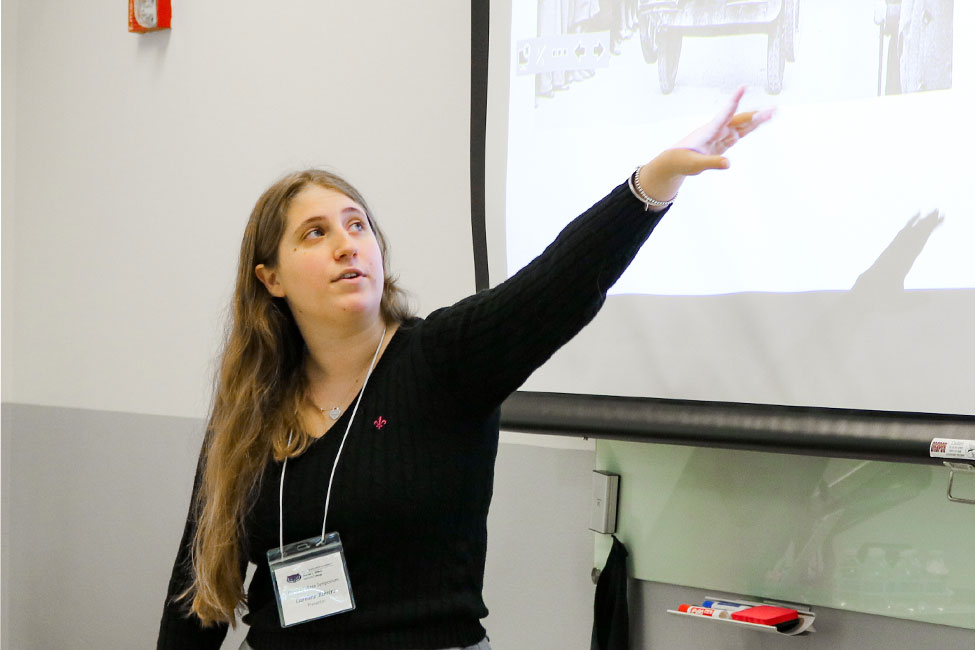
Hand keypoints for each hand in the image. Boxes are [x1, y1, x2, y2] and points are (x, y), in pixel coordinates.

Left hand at [636, 87, 773, 206]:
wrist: (673, 162)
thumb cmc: (681, 161)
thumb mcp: (695, 165)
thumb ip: (711, 163)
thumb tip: (729, 164)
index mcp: (709, 131)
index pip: (724, 114)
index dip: (734, 101)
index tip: (743, 87)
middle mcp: (716, 130)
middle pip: (738, 119)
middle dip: (755, 115)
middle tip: (773, 110)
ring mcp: (720, 135)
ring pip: (741, 125)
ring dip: (756, 120)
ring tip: (774, 113)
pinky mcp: (721, 142)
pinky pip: (739, 134)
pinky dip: (750, 129)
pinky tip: (760, 122)